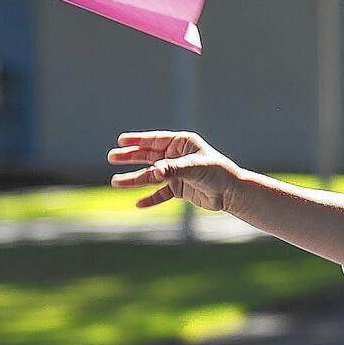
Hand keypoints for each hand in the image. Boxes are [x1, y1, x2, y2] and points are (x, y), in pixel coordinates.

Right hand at [109, 131, 242, 211]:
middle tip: (112, 157)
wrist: (232, 193)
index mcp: (182, 144)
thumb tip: (154, 172)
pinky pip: (161, 194)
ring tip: (115, 182)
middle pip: (148, 156)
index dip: (137, 140)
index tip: (120, 140)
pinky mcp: (180, 189)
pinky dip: (151, 198)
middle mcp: (177, 157)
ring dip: (134, 179)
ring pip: (151, 176)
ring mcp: (177, 174)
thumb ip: (173, 169)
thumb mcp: (194, 168)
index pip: (155, 140)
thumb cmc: (217, 174)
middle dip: (130, 157)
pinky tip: (138, 204)